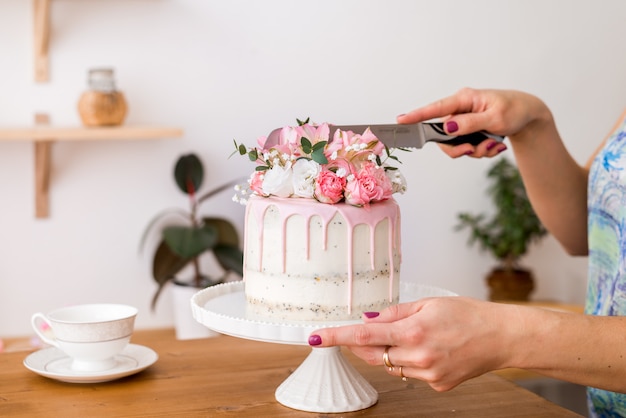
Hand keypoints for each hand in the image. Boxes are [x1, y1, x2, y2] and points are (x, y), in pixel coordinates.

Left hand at [309, 297, 520, 390]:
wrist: (500, 337)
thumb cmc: (467, 314)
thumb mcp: (428, 303)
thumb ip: (394, 313)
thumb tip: (368, 320)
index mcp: (413, 331)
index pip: (363, 336)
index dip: (336, 337)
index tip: (315, 337)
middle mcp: (418, 356)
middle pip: (372, 354)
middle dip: (363, 343)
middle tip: (371, 330)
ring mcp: (428, 374)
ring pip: (390, 365)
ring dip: (390, 351)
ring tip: (417, 335)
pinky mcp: (436, 385)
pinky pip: (410, 373)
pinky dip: (410, 361)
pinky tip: (431, 349)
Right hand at [397, 87, 551, 157]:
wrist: (529, 115)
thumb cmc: (515, 110)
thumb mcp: (495, 118)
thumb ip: (470, 124)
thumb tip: (447, 127)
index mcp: (464, 99)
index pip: (435, 109)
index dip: (416, 115)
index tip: (400, 120)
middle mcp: (460, 110)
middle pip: (444, 136)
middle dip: (461, 148)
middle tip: (475, 150)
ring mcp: (464, 122)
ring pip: (456, 145)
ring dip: (476, 150)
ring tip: (494, 144)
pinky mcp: (469, 131)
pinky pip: (467, 148)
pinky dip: (482, 151)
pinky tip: (494, 144)